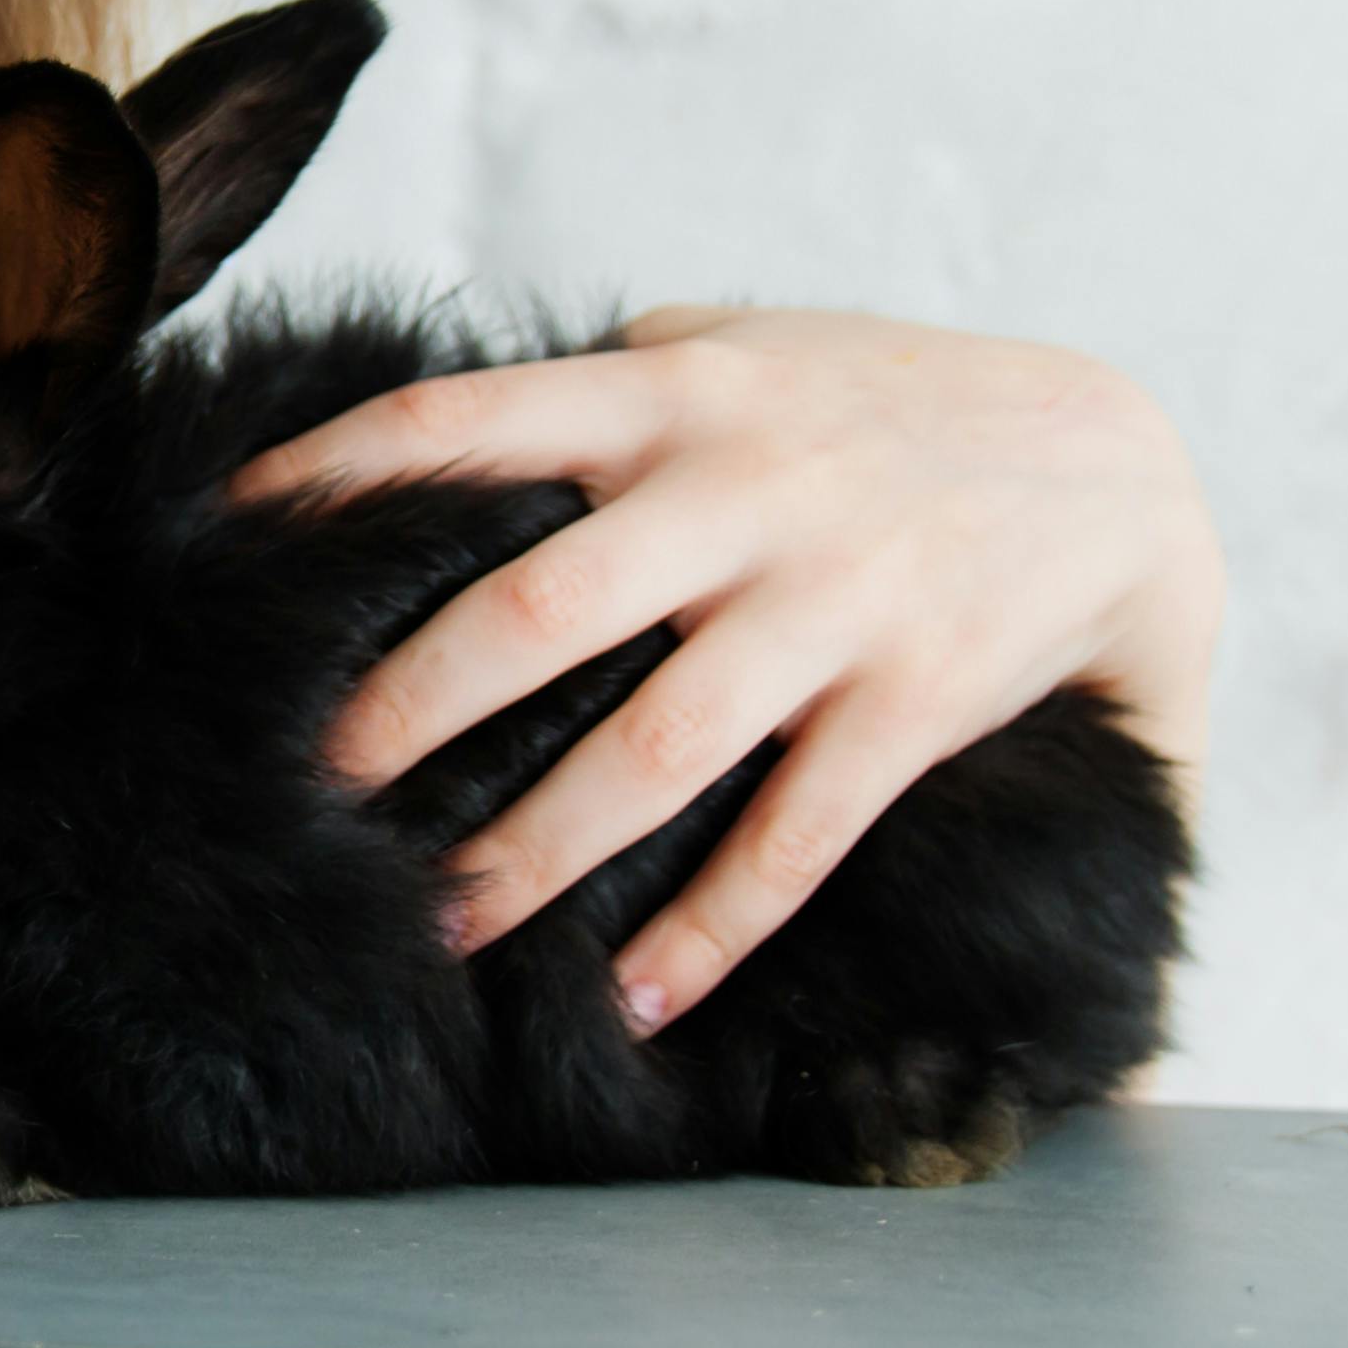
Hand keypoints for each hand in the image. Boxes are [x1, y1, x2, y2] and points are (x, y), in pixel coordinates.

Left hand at [228, 308, 1221, 1027]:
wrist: (1114, 465)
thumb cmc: (881, 404)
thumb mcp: (746, 350)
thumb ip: (605, 383)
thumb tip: (432, 432)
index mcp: (679, 394)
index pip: (472, 419)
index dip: (342, 475)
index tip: (233, 538)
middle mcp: (745, 494)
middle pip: (539, 609)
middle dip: (412, 705)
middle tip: (315, 784)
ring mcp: (832, 605)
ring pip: (656, 748)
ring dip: (538, 849)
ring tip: (438, 922)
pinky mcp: (911, 705)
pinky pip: (796, 837)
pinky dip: (714, 928)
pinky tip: (637, 998)